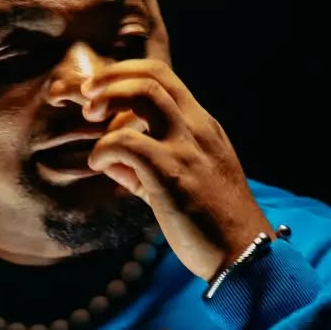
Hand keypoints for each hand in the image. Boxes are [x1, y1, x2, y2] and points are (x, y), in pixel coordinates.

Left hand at [82, 59, 273, 280]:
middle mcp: (197, 128)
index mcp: (203, 127)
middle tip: (87, 96)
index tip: (101, 92)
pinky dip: (104, 148)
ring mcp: (186, 147)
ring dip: (108, 99)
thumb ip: (149, 166)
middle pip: (153, 74)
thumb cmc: (214, 224)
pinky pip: (127, 142)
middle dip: (112, 77)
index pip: (165, 78)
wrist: (243, 255)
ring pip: (144, 93)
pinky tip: (99, 164)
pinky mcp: (171, 173)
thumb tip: (112, 161)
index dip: (127, 75)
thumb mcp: (187, 183)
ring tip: (89, 119)